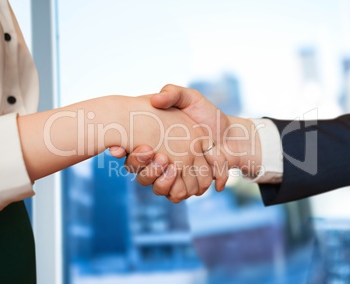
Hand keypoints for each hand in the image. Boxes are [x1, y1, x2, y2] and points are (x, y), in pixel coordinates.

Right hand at [108, 94, 227, 202]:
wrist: (231, 136)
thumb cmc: (208, 115)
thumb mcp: (190, 98)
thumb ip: (172, 94)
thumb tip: (155, 100)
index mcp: (153, 141)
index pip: (128, 150)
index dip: (119, 150)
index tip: (119, 148)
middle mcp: (159, 160)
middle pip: (139, 172)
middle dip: (141, 166)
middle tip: (156, 154)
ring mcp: (173, 175)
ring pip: (155, 187)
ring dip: (159, 180)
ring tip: (170, 166)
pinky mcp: (187, 184)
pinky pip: (175, 195)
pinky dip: (177, 188)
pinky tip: (181, 174)